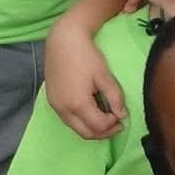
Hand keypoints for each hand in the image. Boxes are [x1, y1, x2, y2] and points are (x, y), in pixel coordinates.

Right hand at [45, 22, 126, 139]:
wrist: (63, 40)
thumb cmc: (86, 56)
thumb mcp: (104, 76)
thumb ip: (115, 97)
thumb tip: (122, 115)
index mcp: (77, 103)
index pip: (98, 126)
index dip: (113, 124)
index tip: (121, 115)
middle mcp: (63, 109)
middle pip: (85, 133)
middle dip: (104, 132)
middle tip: (117, 123)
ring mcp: (55, 106)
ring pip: (76, 128)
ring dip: (92, 127)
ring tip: (106, 117)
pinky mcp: (52, 101)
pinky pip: (68, 119)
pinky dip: (82, 120)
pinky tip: (92, 110)